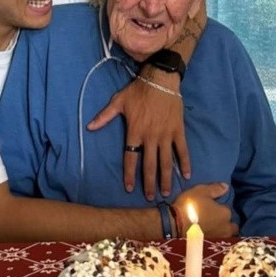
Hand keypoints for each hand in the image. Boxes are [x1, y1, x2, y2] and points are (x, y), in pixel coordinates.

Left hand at [87, 69, 187, 200]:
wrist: (161, 79)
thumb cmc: (138, 91)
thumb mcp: (118, 101)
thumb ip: (104, 116)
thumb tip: (89, 127)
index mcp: (135, 132)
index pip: (131, 158)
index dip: (130, 174)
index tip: (129, 188)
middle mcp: (151, 137)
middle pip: (150, 164)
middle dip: (149, 182)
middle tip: (150, 197)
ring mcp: (166, 135)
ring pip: (166, 161)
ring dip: (166, 178)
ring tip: (167, 192)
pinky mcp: (178, 130)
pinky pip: (182, 149)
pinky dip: (184, 162)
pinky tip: (186, 175)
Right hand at [172, 183, 237, 237]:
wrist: (175, 225)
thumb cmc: (189, 206)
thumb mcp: (201, 191)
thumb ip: (215, 189)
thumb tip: (227, 187)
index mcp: (225, 213)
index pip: (227, 210)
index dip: (220, 209)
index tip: (212, 208)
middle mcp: (226, 228)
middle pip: (231, 226)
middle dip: (226, 223)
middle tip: (215, 220)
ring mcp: (219, 238)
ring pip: (225, 235)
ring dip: (221, 232)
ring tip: (212, 229)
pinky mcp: (210, 246)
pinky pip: (217, 242)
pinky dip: (214, 239)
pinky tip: (207, 236)